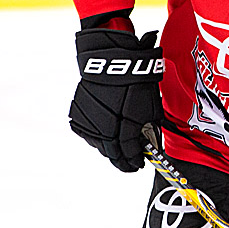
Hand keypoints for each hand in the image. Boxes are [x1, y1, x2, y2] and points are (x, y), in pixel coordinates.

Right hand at [69, 28, 163, 171]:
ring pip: (98, 145)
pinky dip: (96, 134)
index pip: (128, 156)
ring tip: (117, 145)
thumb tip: (148, 142)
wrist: (113, 62)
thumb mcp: (151, 108)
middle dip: (121, 159)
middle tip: (128, 161)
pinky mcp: (78, 116)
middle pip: (112, 154)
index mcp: (123, 130)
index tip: (138, 165)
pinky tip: (104, 131)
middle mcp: (103, 131)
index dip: (134, 162)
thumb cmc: (136, 82)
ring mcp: (88, 124)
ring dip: (108, 147)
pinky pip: (87, 133)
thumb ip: (148, 129)